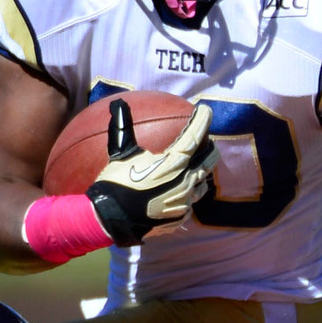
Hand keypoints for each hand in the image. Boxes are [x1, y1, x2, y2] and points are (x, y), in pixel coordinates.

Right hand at [85, 96, 214, 246]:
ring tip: (192, 166)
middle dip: (209, 147)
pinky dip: (186, 193)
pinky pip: (190, 202)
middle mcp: (186, 181)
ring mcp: (185, 202)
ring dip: (199, 172)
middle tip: (203, 140)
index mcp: (175, 163)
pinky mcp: (181, 217)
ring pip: (202, 183)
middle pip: (210, 159)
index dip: (203, 120)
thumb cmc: (115, 183)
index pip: (195, 136)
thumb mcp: (121, 153)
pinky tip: (178, 191)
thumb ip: (124, 127)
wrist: (111, 218)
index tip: (206, 110)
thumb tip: (118, 104)